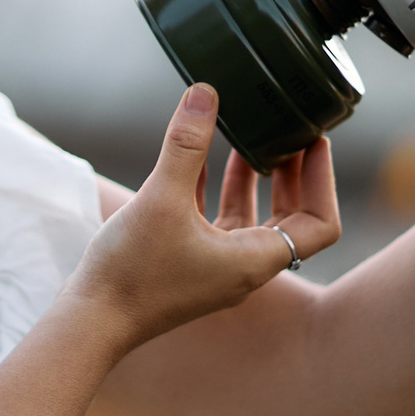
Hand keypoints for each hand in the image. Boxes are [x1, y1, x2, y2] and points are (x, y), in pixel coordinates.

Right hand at [70, 86, 341, 349]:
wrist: (91, 322)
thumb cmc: (131, 273)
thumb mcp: (162, 199)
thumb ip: (186, 144)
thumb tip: (206, 93)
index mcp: (254, 260)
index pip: (319, 224)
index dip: (323, 181)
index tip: (315, 143)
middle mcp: (244, 267)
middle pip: (290, 219)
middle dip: (292, 175)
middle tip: (292, 133)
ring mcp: (217, 268)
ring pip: (250, 219)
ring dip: (253, 180)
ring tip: (251, 139)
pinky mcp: (189, 265)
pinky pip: (215, 224)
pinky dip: (215, 192)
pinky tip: (198, 161)